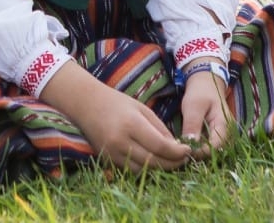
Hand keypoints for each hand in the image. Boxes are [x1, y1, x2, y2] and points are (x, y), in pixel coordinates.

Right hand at [40, 61, 192, 171]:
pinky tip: (154, 162)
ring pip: (143, 171)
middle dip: (172, 163)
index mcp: (131, 124)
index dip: (177, 152)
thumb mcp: (142, 109)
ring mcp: (112, 153)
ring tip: (171, 162)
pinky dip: (145, 169)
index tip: (187, 151)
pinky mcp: (107, 159)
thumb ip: (159, 129)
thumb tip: (176, 148)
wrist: (85, 104)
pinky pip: (131, 170)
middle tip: (184, 160)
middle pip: (153, 162)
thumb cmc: (116, 102)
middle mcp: (121, 141)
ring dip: (160, 169)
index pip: (160, 146)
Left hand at [178, 64, 232, 157]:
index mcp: (224, 126)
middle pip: (215, 152)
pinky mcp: (217, 136)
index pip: (215, 148)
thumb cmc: (200, 92)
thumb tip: (190, 146)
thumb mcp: (193, 106)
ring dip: (199, 152)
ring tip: (184, 148)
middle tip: (182, 151)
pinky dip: (199, 147)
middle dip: (199, 154)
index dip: (200, 152)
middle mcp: (228, 134)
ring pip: (212, 151)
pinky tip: (188, 144)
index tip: (184, 151)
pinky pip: (210, 146)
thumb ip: (192, 125)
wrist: (206, 83)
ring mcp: (223, 135)